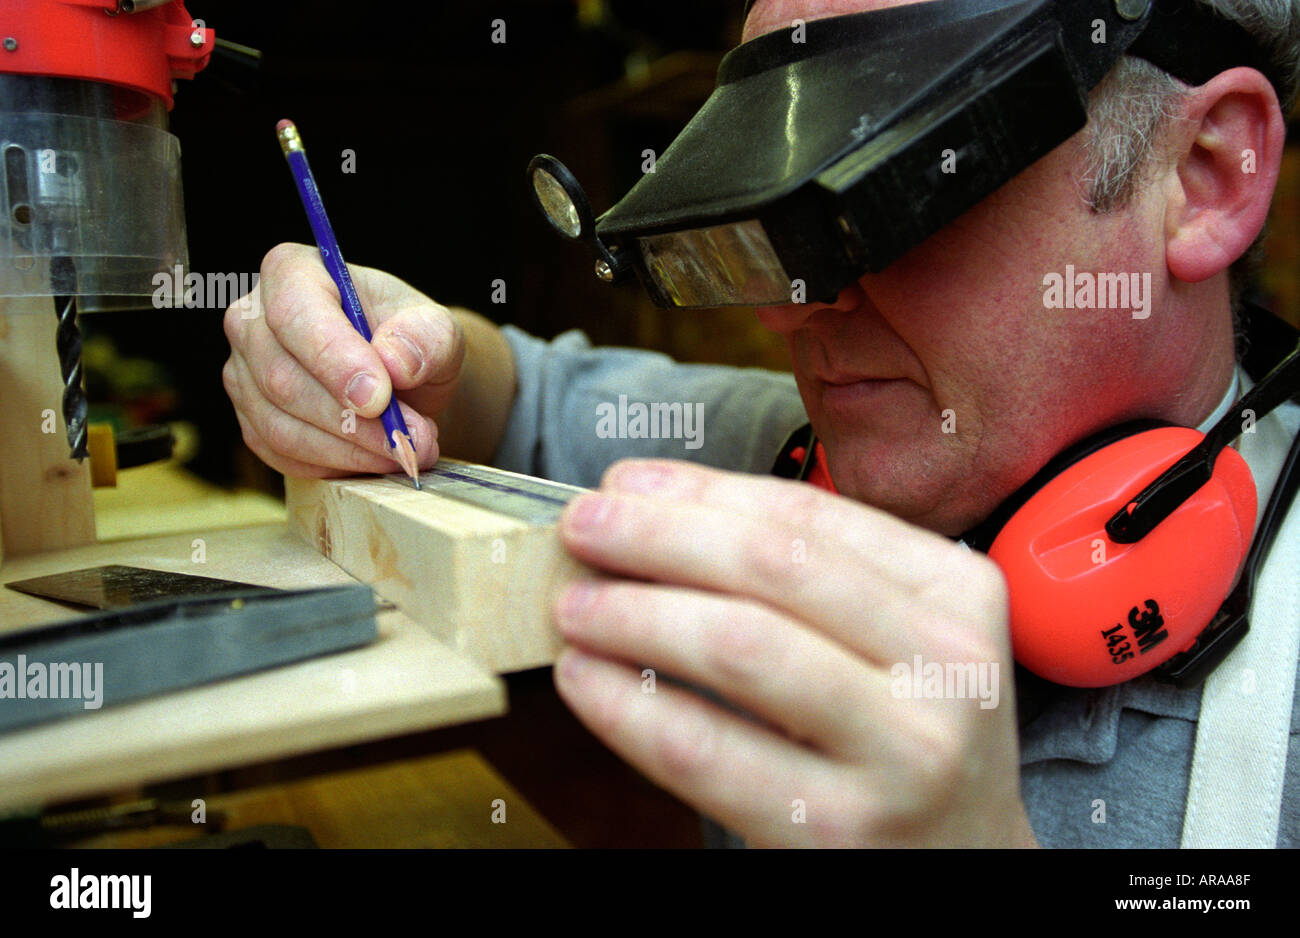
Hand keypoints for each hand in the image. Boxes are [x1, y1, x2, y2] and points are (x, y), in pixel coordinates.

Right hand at [222, 243, 462, 477]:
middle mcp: (251, 320)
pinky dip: (333, 465)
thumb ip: (426, 337)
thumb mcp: (436, 328)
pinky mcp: (251, 420)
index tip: (379, 398)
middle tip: (412, 439)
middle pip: (283, 379)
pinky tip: (373, 460)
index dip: (334, 359)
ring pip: (281, 426)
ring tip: (404, 451)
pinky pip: (281, 455)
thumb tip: (394, 362)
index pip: (294, 313)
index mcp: (292, 272)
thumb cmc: (409, 340)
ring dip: (349, 450)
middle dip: (353, 420)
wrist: (400, 379)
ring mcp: (243, 374)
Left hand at [552, 459, 1036, 847]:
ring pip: (739, 647)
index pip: (807, 516)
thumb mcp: (896, 639)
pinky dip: (627, 706)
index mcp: (956, 594)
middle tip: (581, 525)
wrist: (961, 862)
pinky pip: (706, 748)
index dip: (699, 490)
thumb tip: (652, 508)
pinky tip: (584, 680)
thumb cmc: (904, 737)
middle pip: (771, 566)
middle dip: (656, 534)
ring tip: (574, 604)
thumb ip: (804, 575)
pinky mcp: (836, 829)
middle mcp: (946, 666)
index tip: (623, 481)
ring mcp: (900, 752)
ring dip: (635, 613)